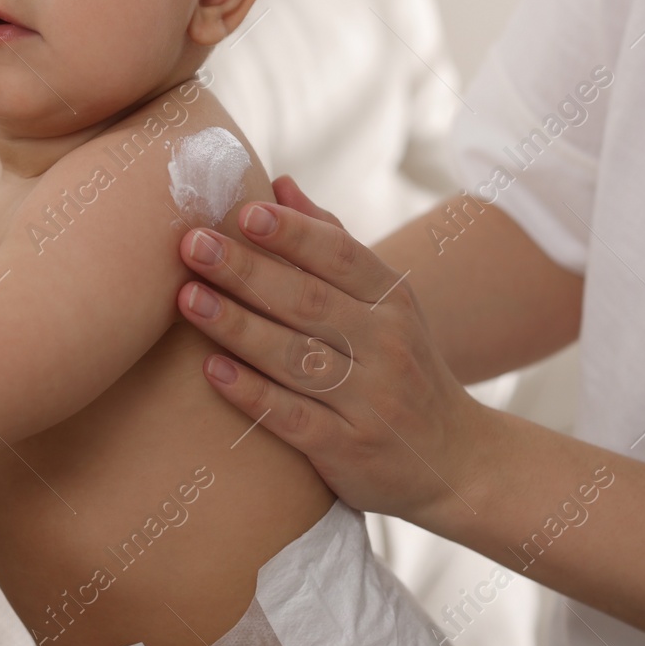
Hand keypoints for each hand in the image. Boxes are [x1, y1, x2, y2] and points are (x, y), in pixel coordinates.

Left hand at [175, 176, 495, 524]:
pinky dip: (253, 394)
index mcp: (393, 300)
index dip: (294, 233)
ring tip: (187, 298)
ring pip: (296, 357)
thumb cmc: (401, 365)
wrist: (457, 460)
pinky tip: (212, 371)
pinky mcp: (349, 450)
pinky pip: (294, 418)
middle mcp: (386, 345)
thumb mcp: (386, 303)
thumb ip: (332, 243)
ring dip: (238, 326)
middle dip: (247, 270)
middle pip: (309, 300)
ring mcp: (369, 399)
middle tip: (193, 244)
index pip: (342, 256)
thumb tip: (279, 185)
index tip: (244, 211)